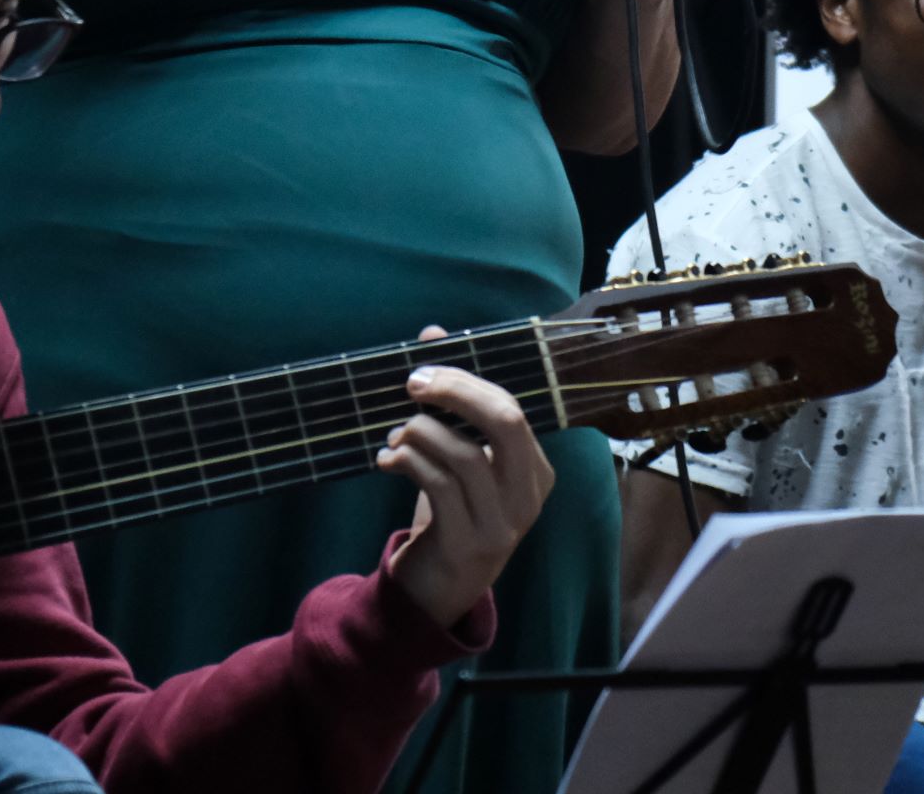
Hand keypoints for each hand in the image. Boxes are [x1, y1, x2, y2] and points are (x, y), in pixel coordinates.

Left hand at [376, 328, 555, 626]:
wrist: (437, 589)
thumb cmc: (450, 513)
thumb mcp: (456, 456)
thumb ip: (451, 401)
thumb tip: (433, 332)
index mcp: (536, 469)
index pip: (512, 407)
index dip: (466, 380)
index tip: (422, 370)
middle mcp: (529, 495)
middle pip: (506, 421)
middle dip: (455, 392)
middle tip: (411, 385)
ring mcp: (503, 523)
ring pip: (464, 454)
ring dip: (419, 434)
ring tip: (394, 436)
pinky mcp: (469, 544)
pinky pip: (439, 487)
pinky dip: (407, 462)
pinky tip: (387, 460)